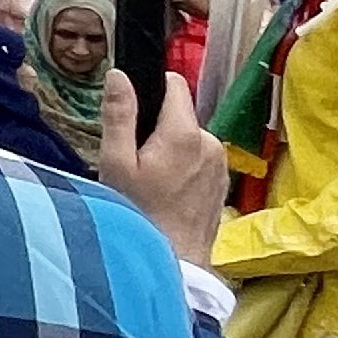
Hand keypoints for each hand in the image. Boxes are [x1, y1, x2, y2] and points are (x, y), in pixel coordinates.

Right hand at [96, 61, 230, 268]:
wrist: (174, 262)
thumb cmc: (139, 214)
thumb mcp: (116, 163)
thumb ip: (119, 115)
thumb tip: (119, 75)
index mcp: (183, 133)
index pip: (175, 84)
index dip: (151, 88)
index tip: (132, 111)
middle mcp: (210, 142)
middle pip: (179, 114)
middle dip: (157, 126)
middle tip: (134, 158)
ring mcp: (220, 164)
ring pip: (189, 138)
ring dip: (171, 148)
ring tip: (150, 179)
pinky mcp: (222, 183)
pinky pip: (199, 159)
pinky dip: (183, 167)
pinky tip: (167, 192)